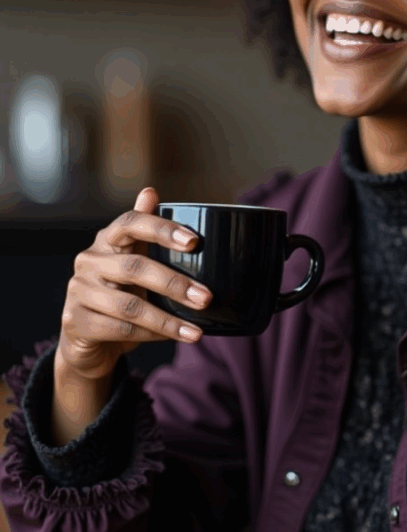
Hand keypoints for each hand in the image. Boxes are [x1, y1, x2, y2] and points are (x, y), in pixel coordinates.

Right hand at [56, 186, 212, 381]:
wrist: (86, 340)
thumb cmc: (119, 293)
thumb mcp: (133, 261)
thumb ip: (145, 233)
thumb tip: (150, 191)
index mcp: (107, 240)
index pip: (131, 223)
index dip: (162, 229)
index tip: (194, 241)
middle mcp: (89, 261)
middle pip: (135, 267)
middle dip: (175, 284)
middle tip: (206, 297)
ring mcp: (79, 292)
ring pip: (130, 305)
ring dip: (168, 319)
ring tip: (196, 330)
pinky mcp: (76, 322)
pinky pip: (121, 329)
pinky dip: (152, 335)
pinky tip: (174, 336)